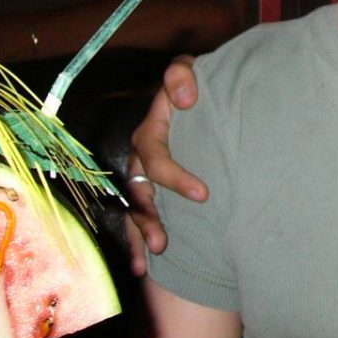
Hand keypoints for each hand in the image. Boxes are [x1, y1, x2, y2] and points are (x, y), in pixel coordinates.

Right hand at [125, 55, 203, 275]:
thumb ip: (182, 74)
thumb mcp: (188, 70)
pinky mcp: (150, 188)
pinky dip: (137, 241)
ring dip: (140, 233)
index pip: (154, 155)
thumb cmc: (196, 84)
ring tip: (153, 256)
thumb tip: (185, 98)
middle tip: (166, 241)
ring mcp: (142, 174)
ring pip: (134, 207)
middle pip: (138, 189)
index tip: (203, 194)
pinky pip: (136, 216)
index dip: (173, 176)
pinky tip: (142, 267)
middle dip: (149, 217)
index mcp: (151, 130)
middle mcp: (141, 154)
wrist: (199, 94)